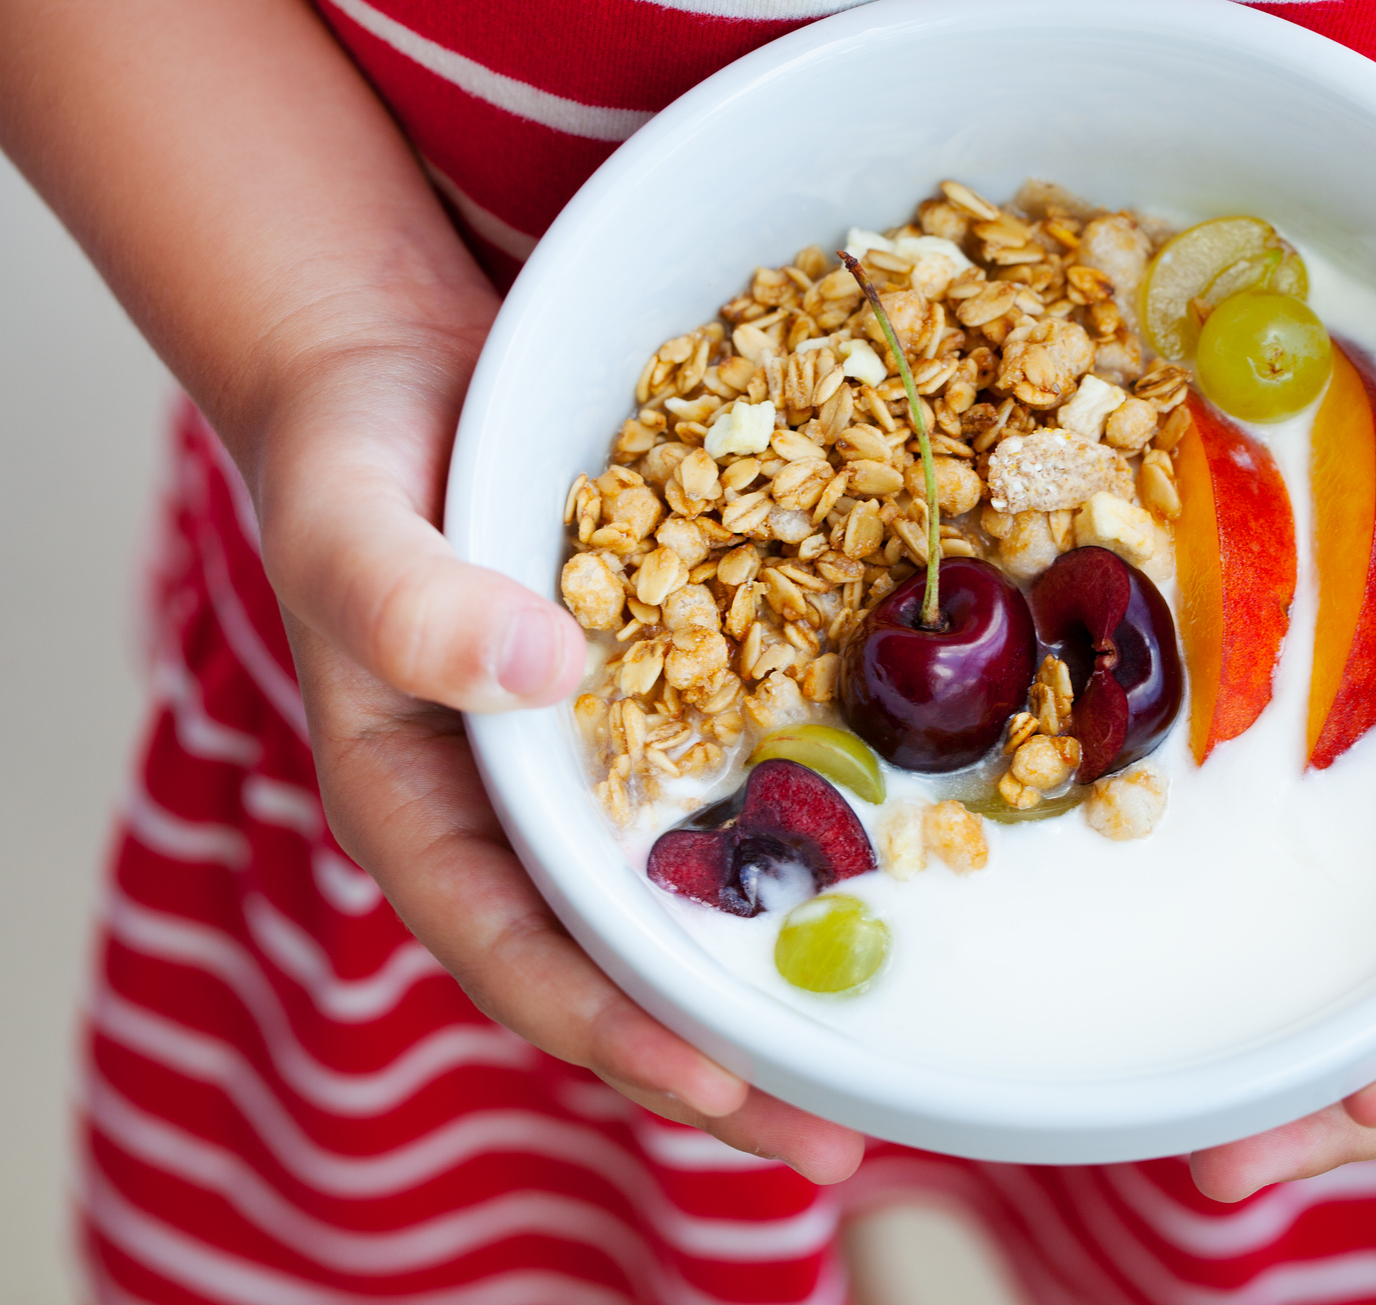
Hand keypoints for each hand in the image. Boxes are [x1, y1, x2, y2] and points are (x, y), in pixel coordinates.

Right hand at [254, 320, 866, 1183]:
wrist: (401, 374)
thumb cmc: (348, 460)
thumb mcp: (347, 520)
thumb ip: (410, 600)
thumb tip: (543, 678)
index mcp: (422, 808)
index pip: (516, 952)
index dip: (613, 1027)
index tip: (716, 1086)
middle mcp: (515, 817)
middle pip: (619, 968)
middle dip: (724, 1062)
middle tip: (842, 1140)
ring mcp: (592, 772)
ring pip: (684, 902)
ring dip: (775, 978)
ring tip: (887, 1052)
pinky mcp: (658, 708)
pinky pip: (726, 796)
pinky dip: (794, 847)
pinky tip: (889, 876)